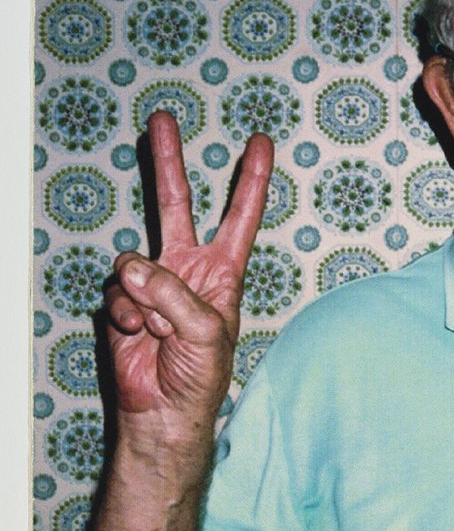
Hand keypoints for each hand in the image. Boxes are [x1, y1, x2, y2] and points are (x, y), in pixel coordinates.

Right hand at [105, 111, 272, 430]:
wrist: (164, 412)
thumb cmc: (200, 377)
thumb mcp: (206, 334)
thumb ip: (174, 295)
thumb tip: (135, 268)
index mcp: (222, 273)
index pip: (240, 216)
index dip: (251, 179)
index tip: (260, 141)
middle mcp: (187, 269)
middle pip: (176, 204)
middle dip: (168, 162)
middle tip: (162, 118)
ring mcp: (152, 283)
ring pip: (135, 261)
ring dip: (145, 299)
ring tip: (158, 331)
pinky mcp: (123, 302)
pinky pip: (117, 292)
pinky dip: (126, 316)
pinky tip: (137, 336)